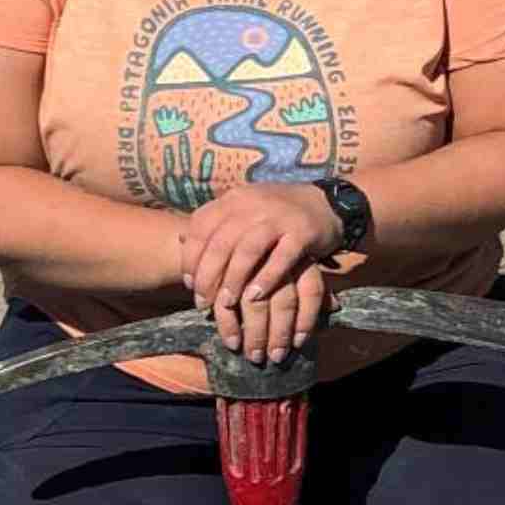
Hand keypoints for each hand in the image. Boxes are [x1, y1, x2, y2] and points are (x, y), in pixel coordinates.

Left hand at [176, 182, 343, 363]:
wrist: (326, 202)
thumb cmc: (277, 213)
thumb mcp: (243, 208)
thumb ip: (215, 223)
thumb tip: (178, 239)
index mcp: (233, 200)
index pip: (201, 227)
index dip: (191, 257)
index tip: (190, 284)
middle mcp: (252, 205)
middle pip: (221, 243)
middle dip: (208, 276)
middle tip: (203, 303)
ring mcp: (278, 217)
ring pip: (248, 251)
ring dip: (233, 280)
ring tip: (227, 305)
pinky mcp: (302, 232)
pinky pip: (281, 258)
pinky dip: (266, 279)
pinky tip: (256, 297)